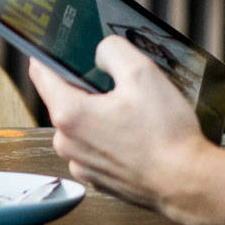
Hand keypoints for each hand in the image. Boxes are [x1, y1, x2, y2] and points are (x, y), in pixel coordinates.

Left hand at [28, 36, 224, 224]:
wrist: (184, 180)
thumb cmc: (164, 132)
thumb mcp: (143, 72)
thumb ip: (113, 50)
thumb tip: (100, 51)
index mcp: (70, 113)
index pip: (41, 72)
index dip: (51, 52)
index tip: (66, 43)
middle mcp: (66, 141)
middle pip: (66, 97)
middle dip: (89, 84)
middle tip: (122, 77)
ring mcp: (80, 163)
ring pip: (82, 122)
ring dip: (101, 111)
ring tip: (137, 107)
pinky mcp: (96, 177)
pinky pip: (95, 145)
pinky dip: (110, 135)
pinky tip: (137, 132)